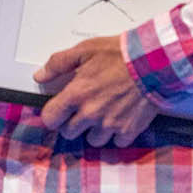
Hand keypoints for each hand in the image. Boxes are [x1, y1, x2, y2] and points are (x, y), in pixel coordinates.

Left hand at [35, 34, 159, 146]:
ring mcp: (110, 124)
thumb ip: (58, 64)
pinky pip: (117, 142)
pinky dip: (117, 134)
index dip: (52, 115)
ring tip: (101, 115)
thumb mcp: (84, 50)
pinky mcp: (129, 130)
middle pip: (69, 133)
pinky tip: (119, 119)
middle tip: (81, 111)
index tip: (57, 111)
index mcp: (76, 94)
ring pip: (93, 140)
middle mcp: (91, 113)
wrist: (153, 63)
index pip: (50, 118)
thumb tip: (40, 76)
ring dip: (94, 131)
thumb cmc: (120, 55)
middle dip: (72, 123)